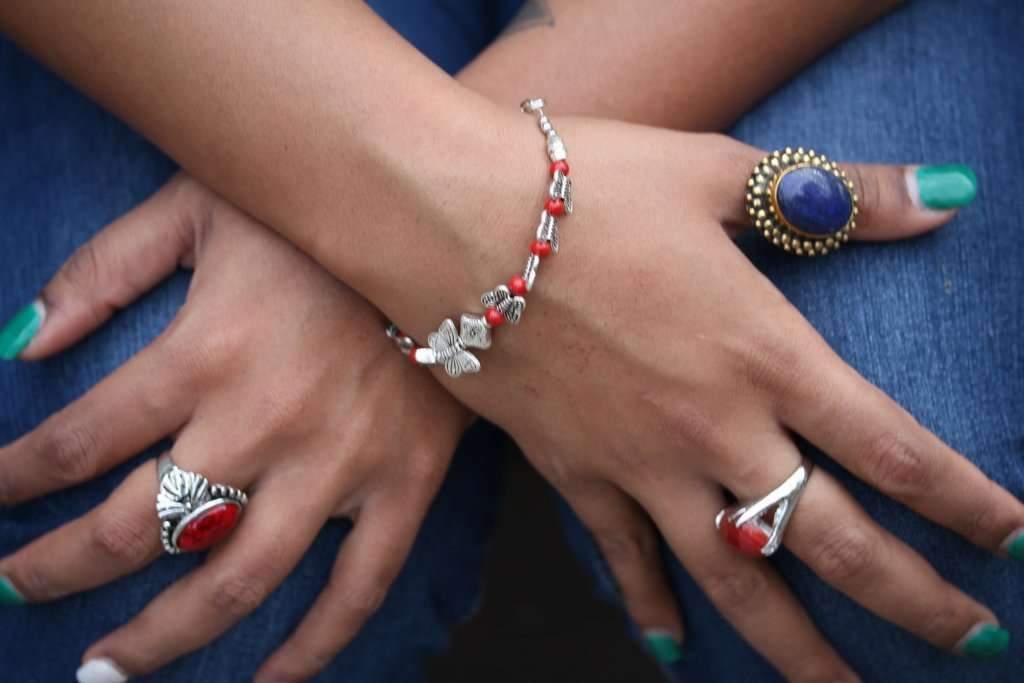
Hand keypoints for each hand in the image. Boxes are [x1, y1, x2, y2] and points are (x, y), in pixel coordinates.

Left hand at [0, 174, 470, 681]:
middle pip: (139, 528)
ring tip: (104, 670)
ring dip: (160, 636)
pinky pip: (359, 588)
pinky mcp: (405, 483)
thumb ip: (104, 269)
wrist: (453, 227)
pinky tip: (266, 680)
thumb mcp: (201, 206)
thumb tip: (23, 345)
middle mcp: (266, 422)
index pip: (81, 441)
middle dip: (57, 567)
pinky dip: (312, 646)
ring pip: (237, 581)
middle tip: (16, 588)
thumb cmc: (321, 213)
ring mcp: (341, 464)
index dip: (17, 477)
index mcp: (207, 350)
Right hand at [400, 119, 1021, 678]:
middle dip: (912, 601)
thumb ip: (835, 195)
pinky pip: (622, 559)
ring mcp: (638, 462)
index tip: (1012, 544)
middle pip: (831, 542)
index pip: (893, 450)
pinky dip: (650, 607)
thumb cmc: (586, 186)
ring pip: (733, 582)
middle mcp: (712, 426)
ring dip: (795, 649)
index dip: (965, 504)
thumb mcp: (715, 171)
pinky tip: (671, 650)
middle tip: (971, 642)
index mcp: (763, 351)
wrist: (452, 220)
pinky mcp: (572, 471)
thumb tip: (940, 200)